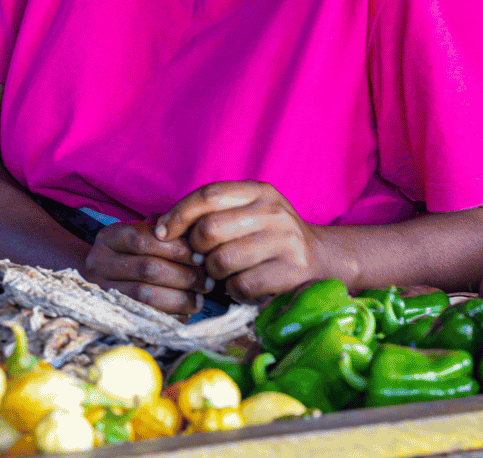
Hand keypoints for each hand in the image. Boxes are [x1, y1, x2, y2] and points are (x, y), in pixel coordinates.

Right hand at [83, 220, 209, 315]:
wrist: (97, 275)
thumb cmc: (130, 251)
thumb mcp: (139, 233)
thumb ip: (164, 231)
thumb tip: (195, 238)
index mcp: (109, 238)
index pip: (142, 239)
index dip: (175, 249)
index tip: (199, 257)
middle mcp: (100, 263)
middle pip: (147, 269)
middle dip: (183, 276)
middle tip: (207, 281)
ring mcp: (103, 290)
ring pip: (146, 296)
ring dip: (180, 298)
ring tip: (200, 297)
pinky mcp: (112, 312)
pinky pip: (146, 316)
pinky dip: (170, 315)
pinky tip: (186, 311)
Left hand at [154, 182, 349, 302]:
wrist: (323, 258)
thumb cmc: (270, 237)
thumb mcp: (248, 213)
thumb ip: (212, 213)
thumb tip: (160, 226)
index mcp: (258, 192)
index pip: (207, 196)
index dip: (178, 214)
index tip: (162, 232)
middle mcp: (273, 211)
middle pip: (209, 229)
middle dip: (197, 250)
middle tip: (203, 259)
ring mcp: (285, 241)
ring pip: (222, 260)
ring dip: (215, 274)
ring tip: (225, 274)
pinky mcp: (291, 271)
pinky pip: (241, 285)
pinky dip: (234, 291)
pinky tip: (243, 286)